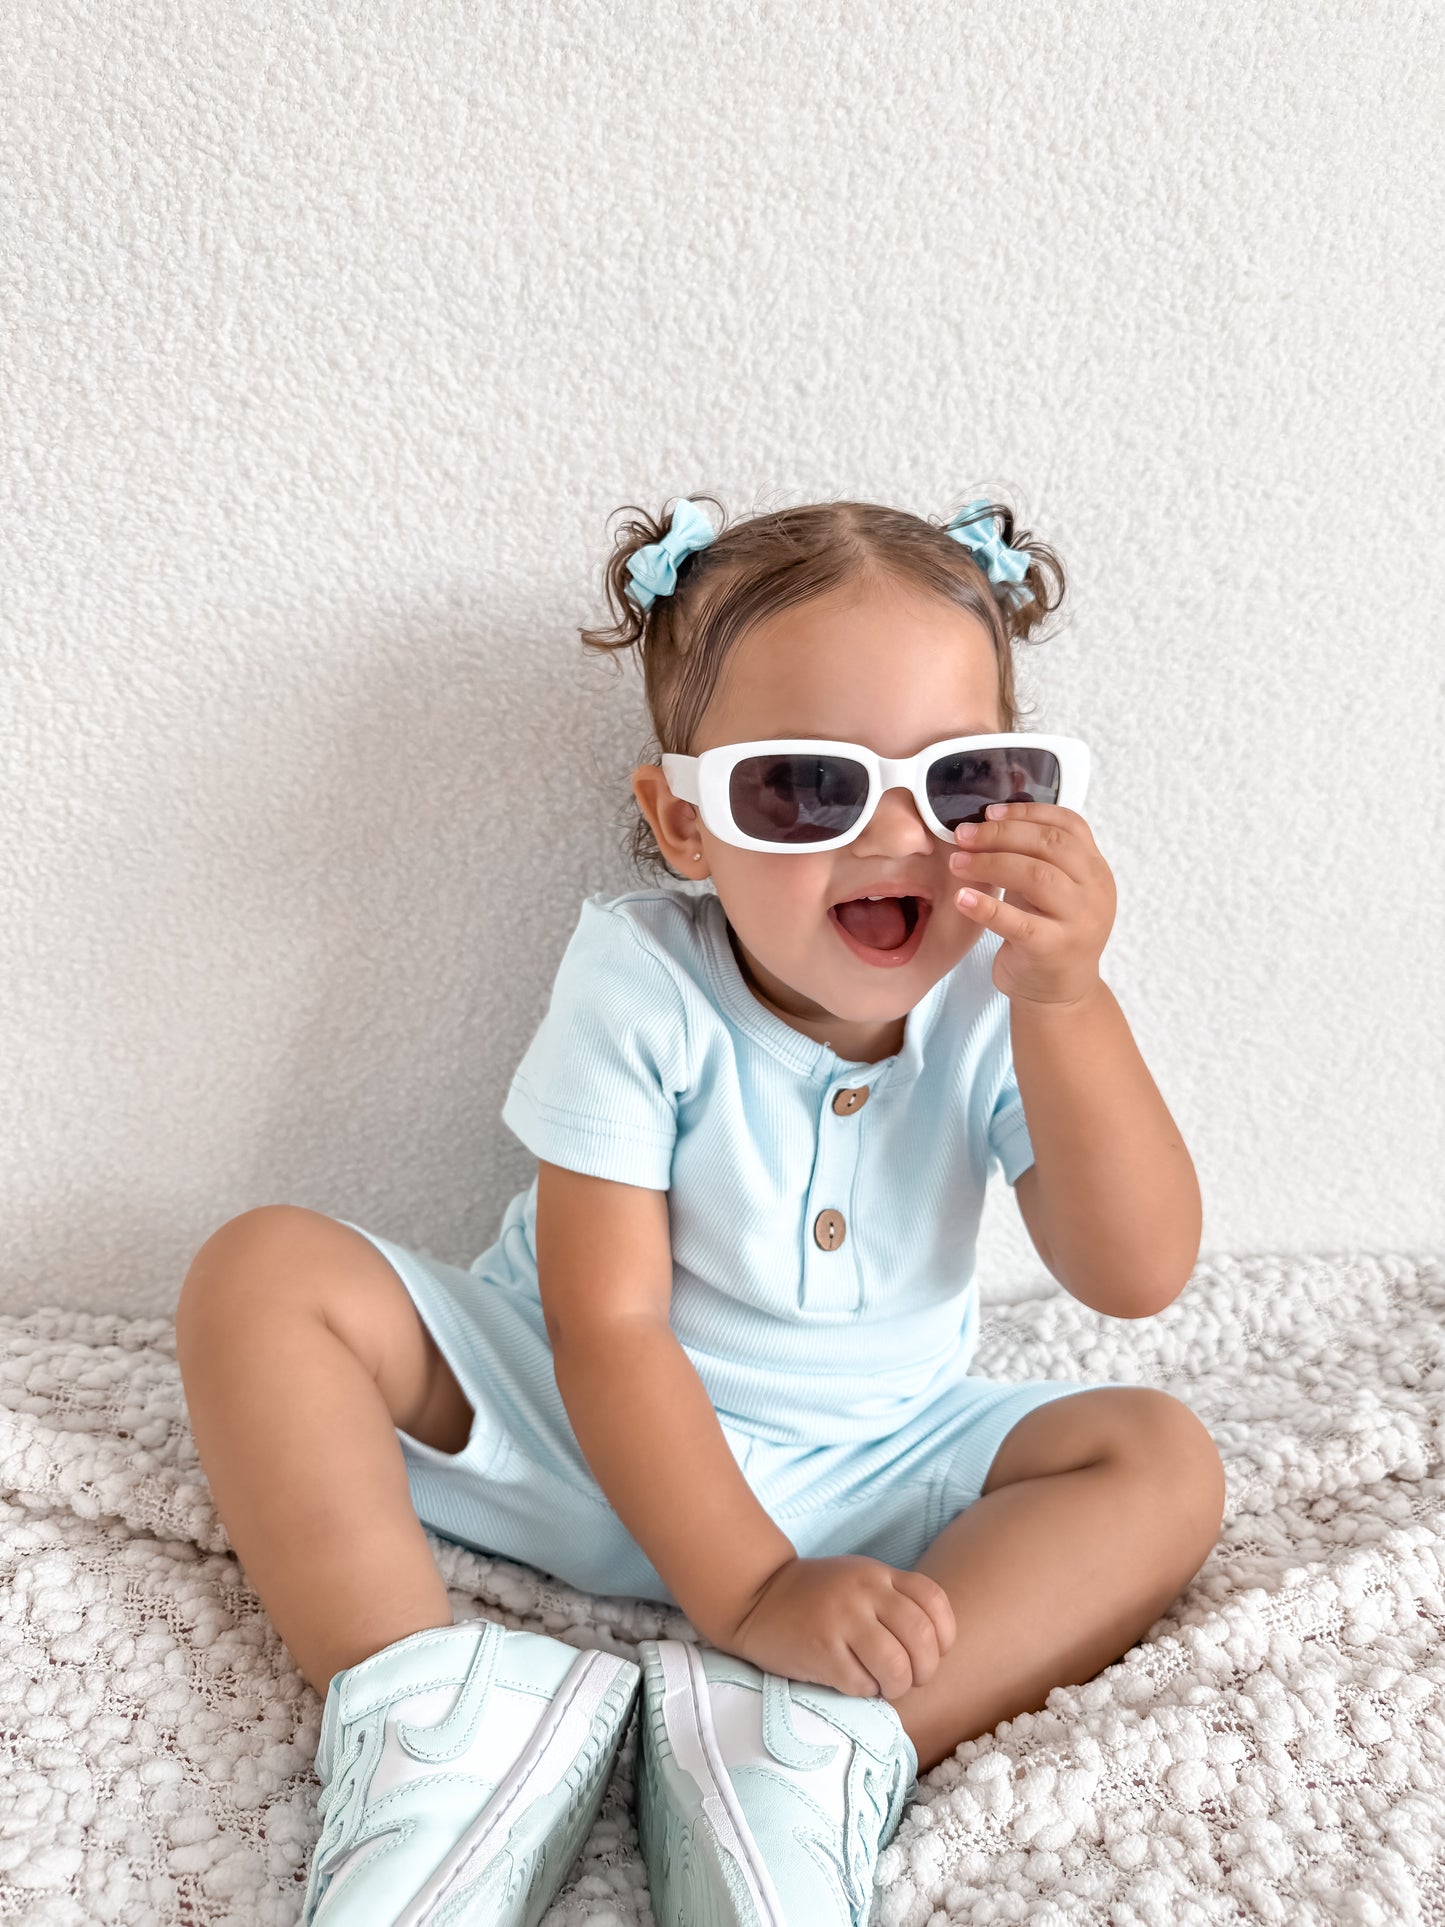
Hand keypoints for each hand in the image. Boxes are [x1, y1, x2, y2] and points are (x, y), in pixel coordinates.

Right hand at [722, 1554, 955, 1699]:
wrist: (757, 1596)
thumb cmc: (816, 1597)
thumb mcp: (859, 1582)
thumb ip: (894, 1601)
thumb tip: (934, 1647)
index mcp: (878, 1574)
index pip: (934, 1600)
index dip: (944, 1634)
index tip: (933, 1652)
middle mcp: (863, 1592)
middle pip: (921, 1637)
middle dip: (925, 1670)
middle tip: (910, 1679)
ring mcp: (841, 1620)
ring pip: (896, 1667)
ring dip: (897, 1686)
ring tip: (883, 1685)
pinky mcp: (820, 1650)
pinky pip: (861, 1684)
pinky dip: (866, 1692)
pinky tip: (853, 1682)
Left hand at [949, 801, 1116, 1007]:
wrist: (1060, 995)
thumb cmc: (1048, 933)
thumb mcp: (1053, 891)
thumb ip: (1037, 856)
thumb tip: (989, 819)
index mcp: (1096, 870)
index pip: (1070, 825)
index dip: (1028, 812)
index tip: (989, 811)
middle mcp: (1095, 893)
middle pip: (1050, 846)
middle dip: (1001, 834)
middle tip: (962, 835)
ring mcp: (1078, 922)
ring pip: (1037, 876)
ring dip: (990, 864)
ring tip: (957, 863)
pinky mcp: (1053, 950)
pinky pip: (1018, 922)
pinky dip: (986, 907)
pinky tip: (961, 898)